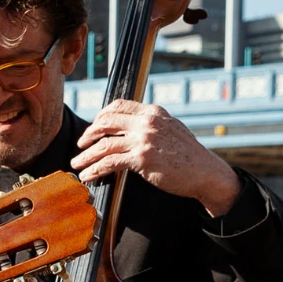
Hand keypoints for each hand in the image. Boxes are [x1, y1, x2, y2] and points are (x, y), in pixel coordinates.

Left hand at [70, 99, 241, 216]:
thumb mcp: (171, 129)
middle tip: (81, 145)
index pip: (118, 106)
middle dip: (88, 134)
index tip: (94, 127)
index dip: (101, 116)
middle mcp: (146, 122)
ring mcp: (143, 139)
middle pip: (105, 122)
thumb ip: (151, 124)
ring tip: (77, 164)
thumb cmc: (189, 155)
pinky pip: (109, 162)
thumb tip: (130, 126)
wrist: (206, 172)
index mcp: (153, 112)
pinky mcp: (141, 159)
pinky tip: (88, 176)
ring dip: (86, 156)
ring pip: (103, 145)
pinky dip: (94, 169)